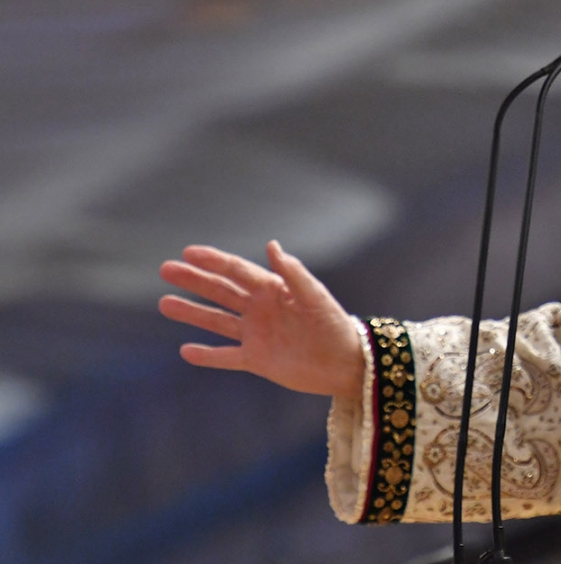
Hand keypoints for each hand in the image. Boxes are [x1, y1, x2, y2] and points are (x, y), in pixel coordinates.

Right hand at [158, 241, 365, 399]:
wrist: (345, 363)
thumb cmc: (334, 325)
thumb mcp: (314, 296)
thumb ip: (293, 273)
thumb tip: (271, 245)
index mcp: (274, 289)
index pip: (238, 271)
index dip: (214, 261)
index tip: (187, 252)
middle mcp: (260, 309)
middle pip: (221, 291)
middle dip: (194, 280)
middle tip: (166, 269)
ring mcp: (256, 334)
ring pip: (217, 321)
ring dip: (192, 312)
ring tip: (165, 303)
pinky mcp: (257, 360)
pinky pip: (226, 356)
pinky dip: (207, 355)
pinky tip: (186, 350)